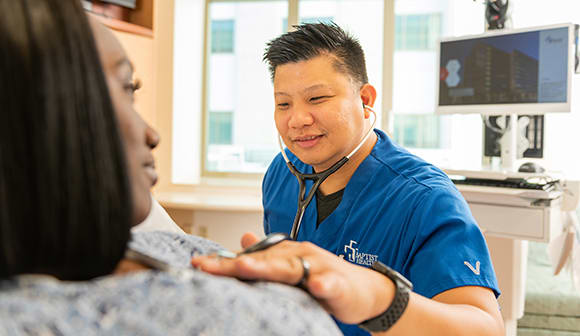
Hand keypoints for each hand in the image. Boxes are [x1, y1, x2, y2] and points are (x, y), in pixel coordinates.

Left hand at [191, 232, 394, 323]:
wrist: (364, 289)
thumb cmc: (324, 277)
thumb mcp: (292, 266)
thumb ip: (267, 256)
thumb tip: (243, 239)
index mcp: (285, 254)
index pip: (250, 258)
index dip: (224, 262)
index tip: (197, 264)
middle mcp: (298, 255)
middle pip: (263, 260)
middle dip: (234, 264)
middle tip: (206, 266)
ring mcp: (317, 267)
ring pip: (291, 267)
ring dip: (269, 268)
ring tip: (246, 269)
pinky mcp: (337, 283)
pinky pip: (327, 283)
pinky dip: (321, 283)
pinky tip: (313, 285)